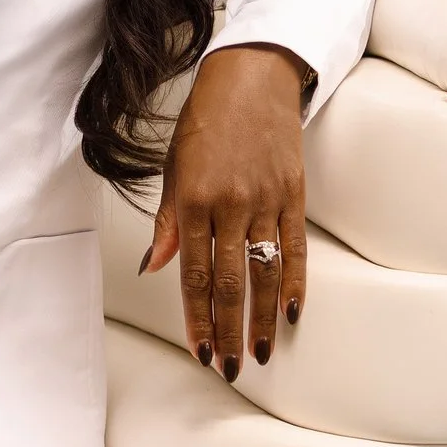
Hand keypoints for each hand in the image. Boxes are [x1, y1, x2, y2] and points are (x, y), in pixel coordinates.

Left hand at [135, 43, 311, 380]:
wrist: (251, 79)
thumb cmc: (204, 122)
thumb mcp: (173, 167)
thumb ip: (167, 222)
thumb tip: (153, 267)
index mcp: (192, 200)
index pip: (192, 273)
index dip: (196, 317)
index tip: (200, 350)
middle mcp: (230, 205)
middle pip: (228, 282)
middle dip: (228, 329)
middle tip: (230, 367)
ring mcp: (265, 201)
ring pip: (263, 272)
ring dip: (262, 319)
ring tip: (260, 353)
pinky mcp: (293, 195)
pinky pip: (294, 249)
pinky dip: (293, 283)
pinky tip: (291, 313)